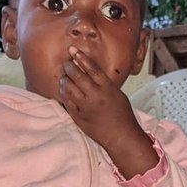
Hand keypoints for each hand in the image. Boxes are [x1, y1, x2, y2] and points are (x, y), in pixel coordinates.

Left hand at [60, 48, 157, 177]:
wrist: (121, 136)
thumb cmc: (123, 115)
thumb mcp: (118, 94)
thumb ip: (104, 84)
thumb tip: (91, 73)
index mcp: (108, 89)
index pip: (92, 68)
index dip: (81, 58)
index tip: (73, 50)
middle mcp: (96, 96)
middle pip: (77, 76)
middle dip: (69, 67)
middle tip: (66, 63)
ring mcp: (86, 107)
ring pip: (68, 88)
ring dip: (64, 80)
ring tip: (64, 77)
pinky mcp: (78, 117)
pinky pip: (66, 101)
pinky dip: (64, 93)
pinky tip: (64, 90)